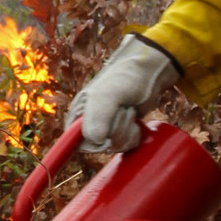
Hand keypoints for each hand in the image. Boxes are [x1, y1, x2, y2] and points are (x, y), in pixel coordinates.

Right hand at [68, 36, 177, 153]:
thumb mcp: (108, 94)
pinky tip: (136, 120)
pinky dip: (135, 135)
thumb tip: (96, 140)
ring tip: (130, 110)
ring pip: (115, 147)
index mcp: (78, 114)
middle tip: (123, 110)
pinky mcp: (121, 132)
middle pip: (98, 147)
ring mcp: (106, 129)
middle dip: (116, 132)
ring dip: (128, 131)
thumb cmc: (124, 78)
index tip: (107, 137)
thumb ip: (99, 116)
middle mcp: (90, 123)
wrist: (147, 73)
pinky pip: (126, 146)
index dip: (90, 144)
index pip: (73, 142)